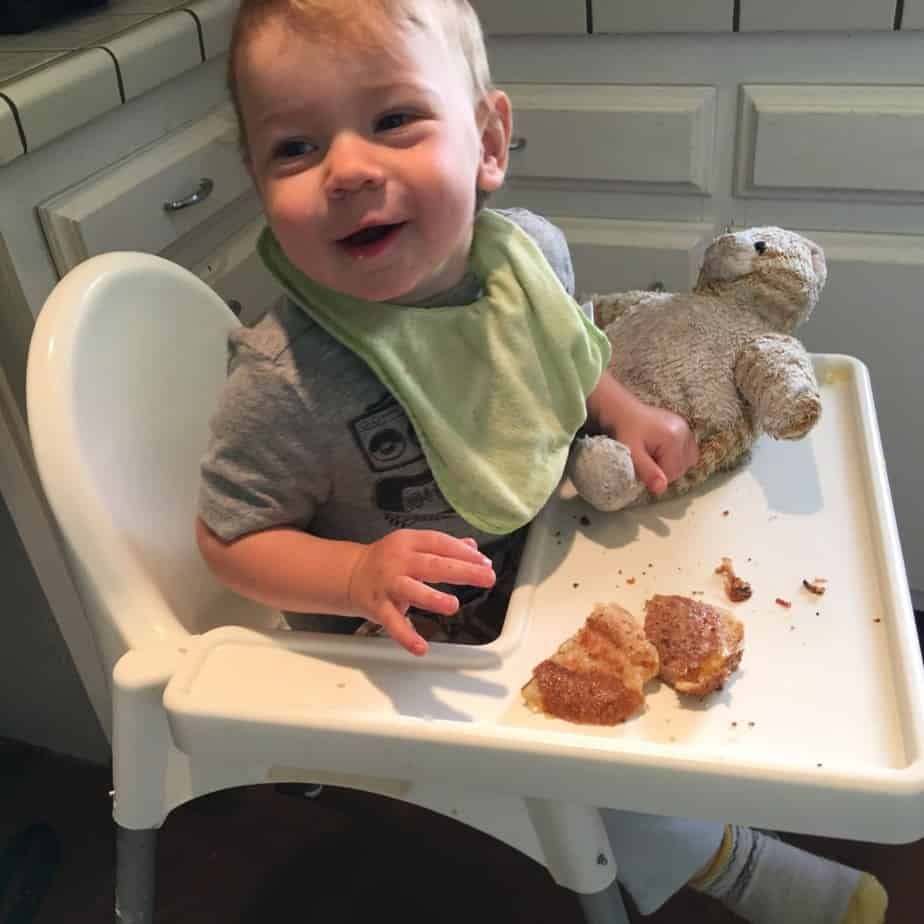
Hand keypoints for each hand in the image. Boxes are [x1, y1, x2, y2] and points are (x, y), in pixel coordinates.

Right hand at [347, 531, 495, 655]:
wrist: (351, 574)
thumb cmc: (388, 560)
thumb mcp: (414, 546)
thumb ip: (443, 547)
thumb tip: (473, 548)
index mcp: (409, 542)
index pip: (439, 543)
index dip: (463, 552)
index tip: (485, 563)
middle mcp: (398, 561)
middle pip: (432, 565)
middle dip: (462, 571)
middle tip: (486, 578)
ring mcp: (388, 584)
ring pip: (410, 590)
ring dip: (432, 598)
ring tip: (453, 605)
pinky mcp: (378, 607)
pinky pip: (393, 623)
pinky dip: (406, 636)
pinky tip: (421, 647)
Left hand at [614, 402, 698, 494]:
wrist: (624, 411)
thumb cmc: (625, 431)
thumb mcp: (632, 453)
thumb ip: (647, 471)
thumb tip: (661, 489)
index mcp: (674, 439)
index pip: (672, 474)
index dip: (656, 475)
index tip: (642, 465)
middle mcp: (685, 433)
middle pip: (681, 469)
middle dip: (663, 469)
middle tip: (646, 457)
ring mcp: (687, 429)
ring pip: (686, 462)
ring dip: (670, 464)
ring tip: (653, 453)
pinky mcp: (685, 429)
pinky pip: (687, 452)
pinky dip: (676, 456)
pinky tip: (661, 450)